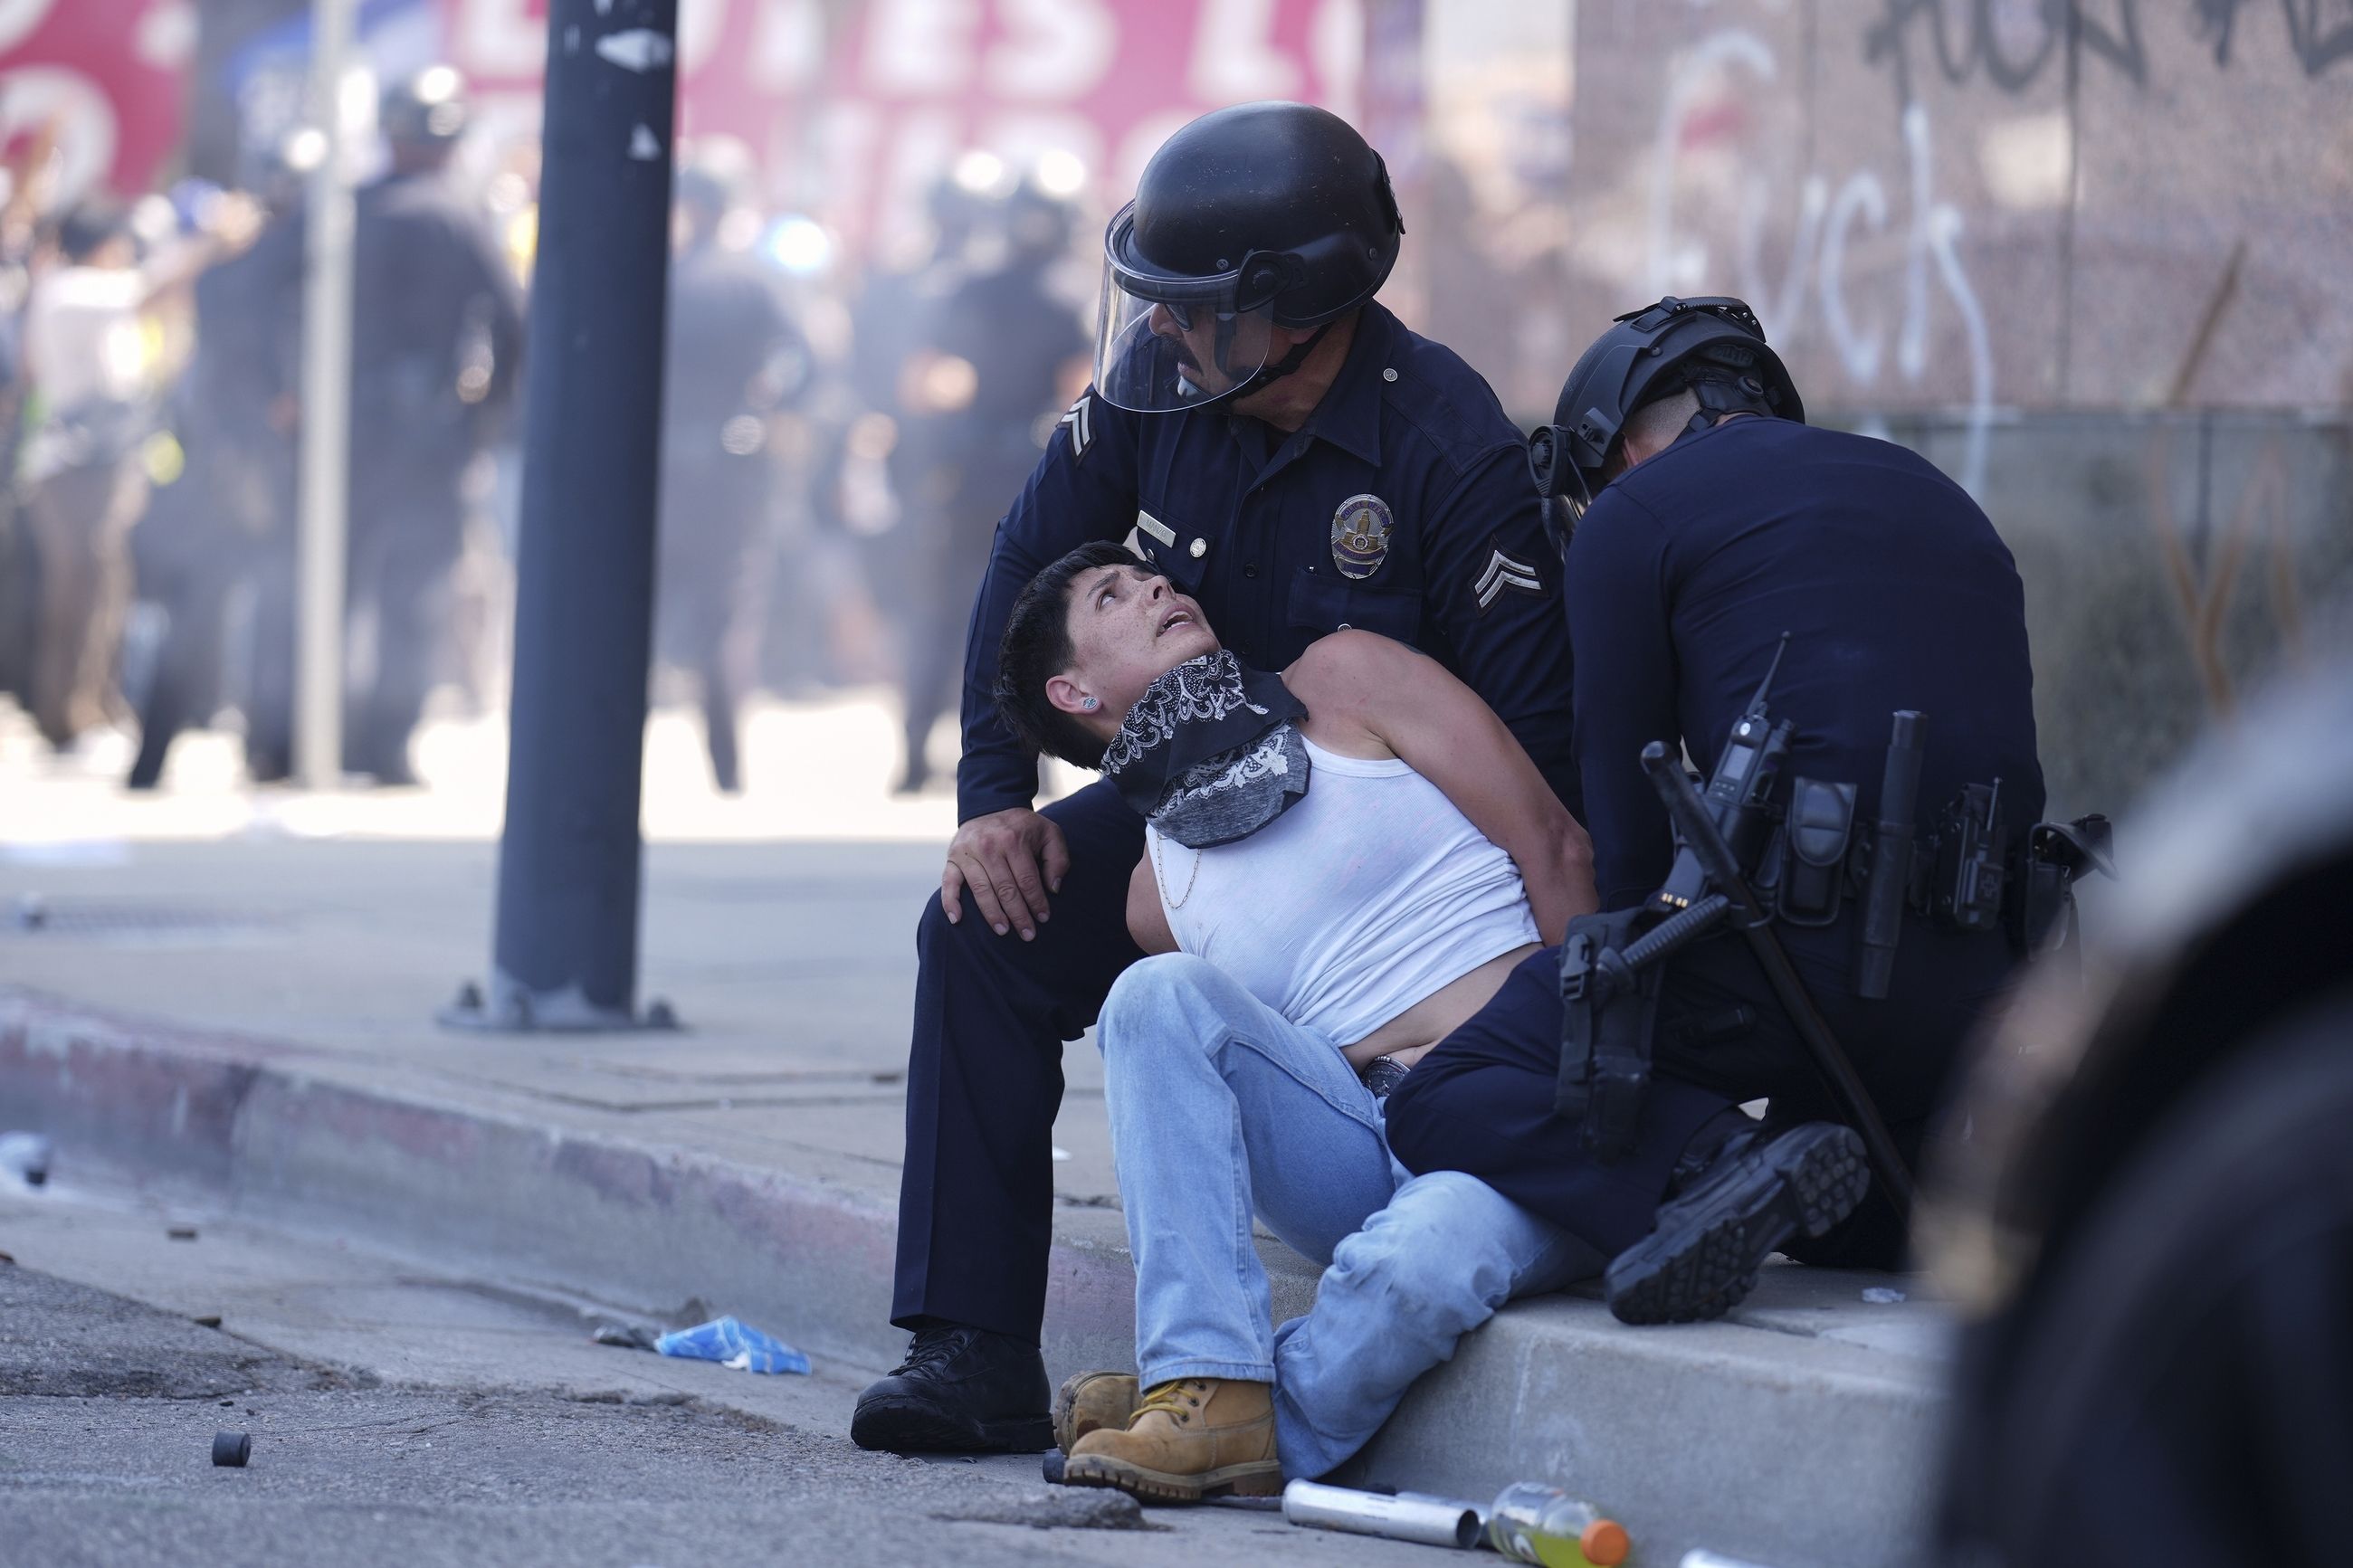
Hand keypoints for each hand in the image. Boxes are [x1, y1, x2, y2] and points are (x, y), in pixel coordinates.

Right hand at [941, 807, 1069, 939]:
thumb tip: (1053, 888)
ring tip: (1003, 931)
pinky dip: (951, 902)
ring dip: (992, 914)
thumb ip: (1058, 859)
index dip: (1036, 902)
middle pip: (1005, 889)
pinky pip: (949, 883)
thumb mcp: (1049, 833)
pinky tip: (957, 920)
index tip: (1044, 918)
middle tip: (1027, 935)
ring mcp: (968, 853)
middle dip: (1018, 915)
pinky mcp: (952, 858)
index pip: (1027, 880)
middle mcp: (989, 846)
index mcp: (1014, 840)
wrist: (990, 807)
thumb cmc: (1023, 828)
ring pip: (981, 890)